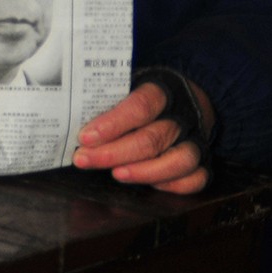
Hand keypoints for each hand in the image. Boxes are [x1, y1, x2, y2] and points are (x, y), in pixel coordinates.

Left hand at [72, 80, 211, 194]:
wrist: (187, 96)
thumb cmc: (144, 97)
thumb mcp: (126, 87)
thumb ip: (105, 101)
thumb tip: (68, 119)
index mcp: (163, 92)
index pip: (141, 106)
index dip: (113, 124)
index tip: (85, 138)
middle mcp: (183, 117)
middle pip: (152, 138)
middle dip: (114, 153)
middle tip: (84, 159)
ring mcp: (196, 140)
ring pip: (179, 160)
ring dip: (145, 172)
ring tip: (116, 174)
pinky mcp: (203, 161)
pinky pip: (196, 179)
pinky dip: (174, 185)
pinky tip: (148, 185)